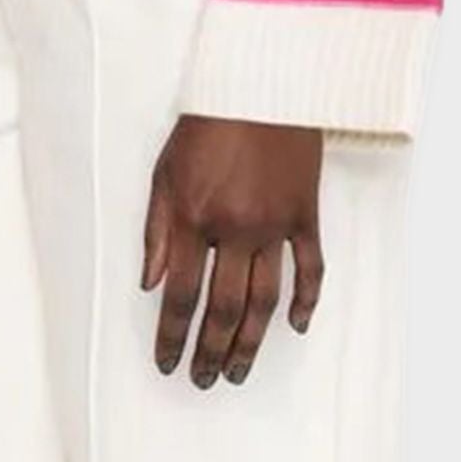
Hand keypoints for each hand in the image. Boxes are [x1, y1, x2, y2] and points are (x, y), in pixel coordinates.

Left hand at [143, 112, 323, 387]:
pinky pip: (310, 267)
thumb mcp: (163, 173)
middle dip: (209, 351)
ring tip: (238, 370)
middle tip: (204, 379)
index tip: (167, 362)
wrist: (262, 82)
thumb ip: (156, 232)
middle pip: (222, 309)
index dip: (173, 336)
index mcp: (194, 218)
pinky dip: (307, 301)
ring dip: (250, 342)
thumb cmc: (207, 123)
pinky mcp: (305, 214)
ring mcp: (275, 224)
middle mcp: (235, 229)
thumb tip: (150, 284)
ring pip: (264, 300)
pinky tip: (296, 328)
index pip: (181, 295)